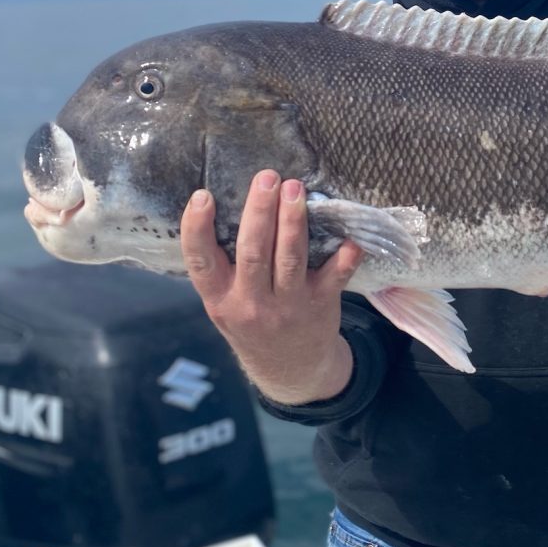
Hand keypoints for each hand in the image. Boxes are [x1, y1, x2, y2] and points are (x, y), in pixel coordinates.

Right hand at [180, 169, 364, 404]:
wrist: (289, 368)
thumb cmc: (253, 320)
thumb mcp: (225, 302)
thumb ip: (224, 266)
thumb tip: (231, 202)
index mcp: (219, 298)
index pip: (200, 262)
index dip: (197, 229)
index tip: (202, 196)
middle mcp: (250, 304)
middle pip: (252, 253)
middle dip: (260, 212)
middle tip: (267, 177)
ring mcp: (287, 306)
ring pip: (290, 260)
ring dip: (293, 222)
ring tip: (295, 189)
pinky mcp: (320, 306)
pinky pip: (334, 278)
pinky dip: (344, 258)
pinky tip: (350, 237)